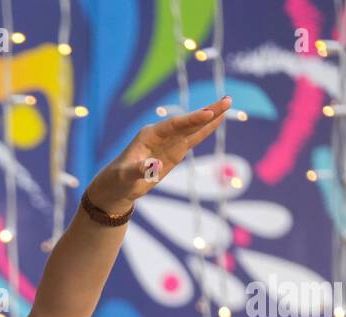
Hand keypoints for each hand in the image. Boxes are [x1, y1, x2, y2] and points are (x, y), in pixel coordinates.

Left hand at [89, 95, 233, 213]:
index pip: (174, 125)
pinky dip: (205, 130)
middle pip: (188, 122)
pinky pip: (193, 139)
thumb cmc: (119, 180)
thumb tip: (152, 166)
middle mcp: (162, 134)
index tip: (207, 113)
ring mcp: (169, 142)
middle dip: (207, 112)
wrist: (117, 187)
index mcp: (149, 135)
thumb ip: (139, 170)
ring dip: (210, 117)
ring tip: (228, 104)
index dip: (191, 120)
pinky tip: (217, 121)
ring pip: (193, 128)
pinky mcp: (175, 152)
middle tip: (227, 100)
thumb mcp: (126, 176)